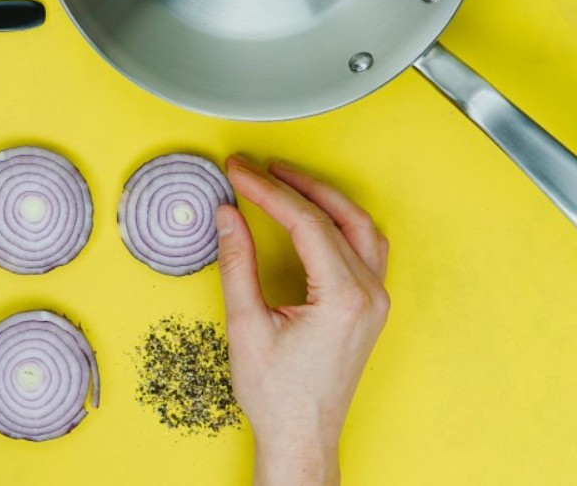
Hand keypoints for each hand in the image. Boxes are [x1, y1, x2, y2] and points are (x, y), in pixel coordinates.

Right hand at [216, 155, 389, 485]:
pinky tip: (313, 214)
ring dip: (323, 198)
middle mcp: (368, 294)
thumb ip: (237, 262)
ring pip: (359, 227)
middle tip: (257, 167)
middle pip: (337, 215)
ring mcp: (374, 300)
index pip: (306, 222)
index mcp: (342, 297)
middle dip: (295, 184)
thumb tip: (228, 215)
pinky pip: (364, 247)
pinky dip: (338, 221)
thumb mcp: (246, 324)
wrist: (302, 436)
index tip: (238, 172)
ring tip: (285, 179)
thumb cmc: (277, 393)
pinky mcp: (368, 307)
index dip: (267, 191)